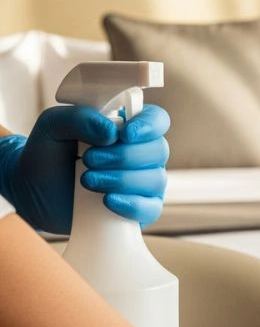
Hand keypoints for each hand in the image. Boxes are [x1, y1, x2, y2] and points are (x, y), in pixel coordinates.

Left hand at [0, 105, 168, 232]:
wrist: (34, 191)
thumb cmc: (48, 154)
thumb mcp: (53, 126)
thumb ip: (79, 118)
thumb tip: (111, 132)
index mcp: (128, 127)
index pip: (157, 120)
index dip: (148, 125)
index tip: (124, 134)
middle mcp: (142, 154)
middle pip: (158, 150)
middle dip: (123, 156)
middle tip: (88, 159)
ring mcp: (144, 183)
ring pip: (155, 180)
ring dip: (121, 180)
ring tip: (86, 180)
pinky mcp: (140, 209)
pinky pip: (151, 208)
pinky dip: (131, 204)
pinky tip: (107, 201)